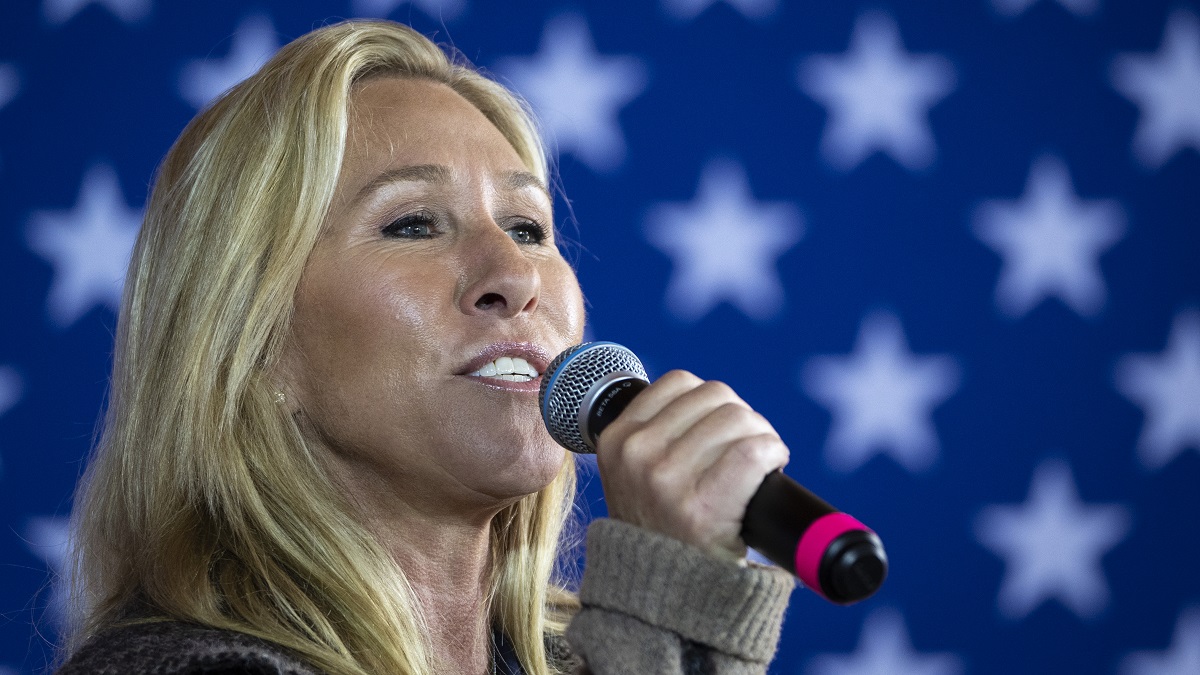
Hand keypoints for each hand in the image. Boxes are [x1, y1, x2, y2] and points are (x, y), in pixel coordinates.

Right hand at [594, 370, 789, 560]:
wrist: (662, 597)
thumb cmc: (662, 530)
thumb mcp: (634, 475)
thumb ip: (654, 434)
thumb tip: (711, 399)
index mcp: (616, 439)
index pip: (680, 382)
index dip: (711, 403)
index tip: (719, 432)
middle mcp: (636, 454)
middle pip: (716, 396)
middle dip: (740, 420)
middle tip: (744, 453)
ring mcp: (666, 479)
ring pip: (738, 418)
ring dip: (761, 437)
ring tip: (756, 466)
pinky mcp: (702, 506)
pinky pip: (753, 451)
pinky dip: (773, 454)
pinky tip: (772, 469)